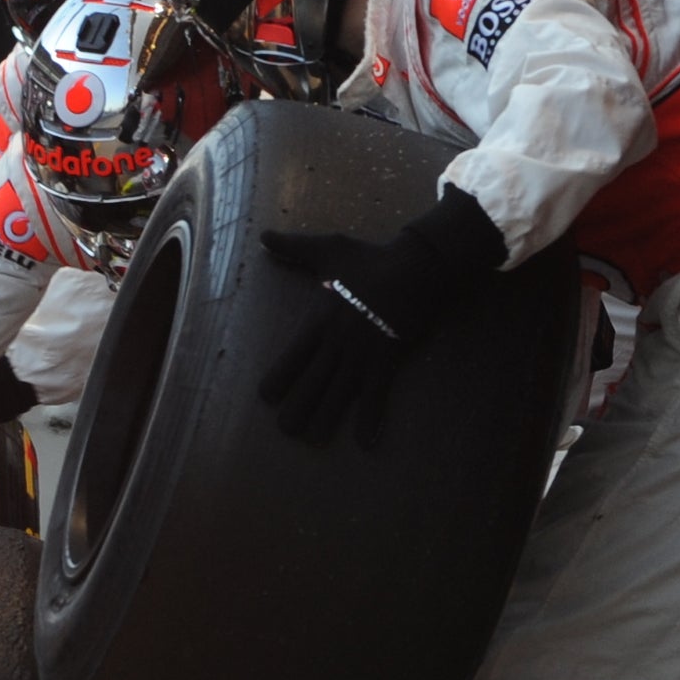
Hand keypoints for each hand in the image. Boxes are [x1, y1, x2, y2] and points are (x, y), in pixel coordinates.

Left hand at [256, 188, 506, 446]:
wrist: (416, 268)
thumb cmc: (370, 261)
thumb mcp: (327, 250)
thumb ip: (294, 248)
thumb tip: (264, 237)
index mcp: (318, 324)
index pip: (291, 358)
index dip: (278, 380)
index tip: (267, 397)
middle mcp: (336, 345)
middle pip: (310, 385)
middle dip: (297, 409)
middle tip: (286, 430)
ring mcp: (362, 357)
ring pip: (338, 396)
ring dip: (326, 419)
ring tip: (313, 440)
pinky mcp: (387, 362)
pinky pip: (377, 396)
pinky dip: (372, 420)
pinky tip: (366, 442)